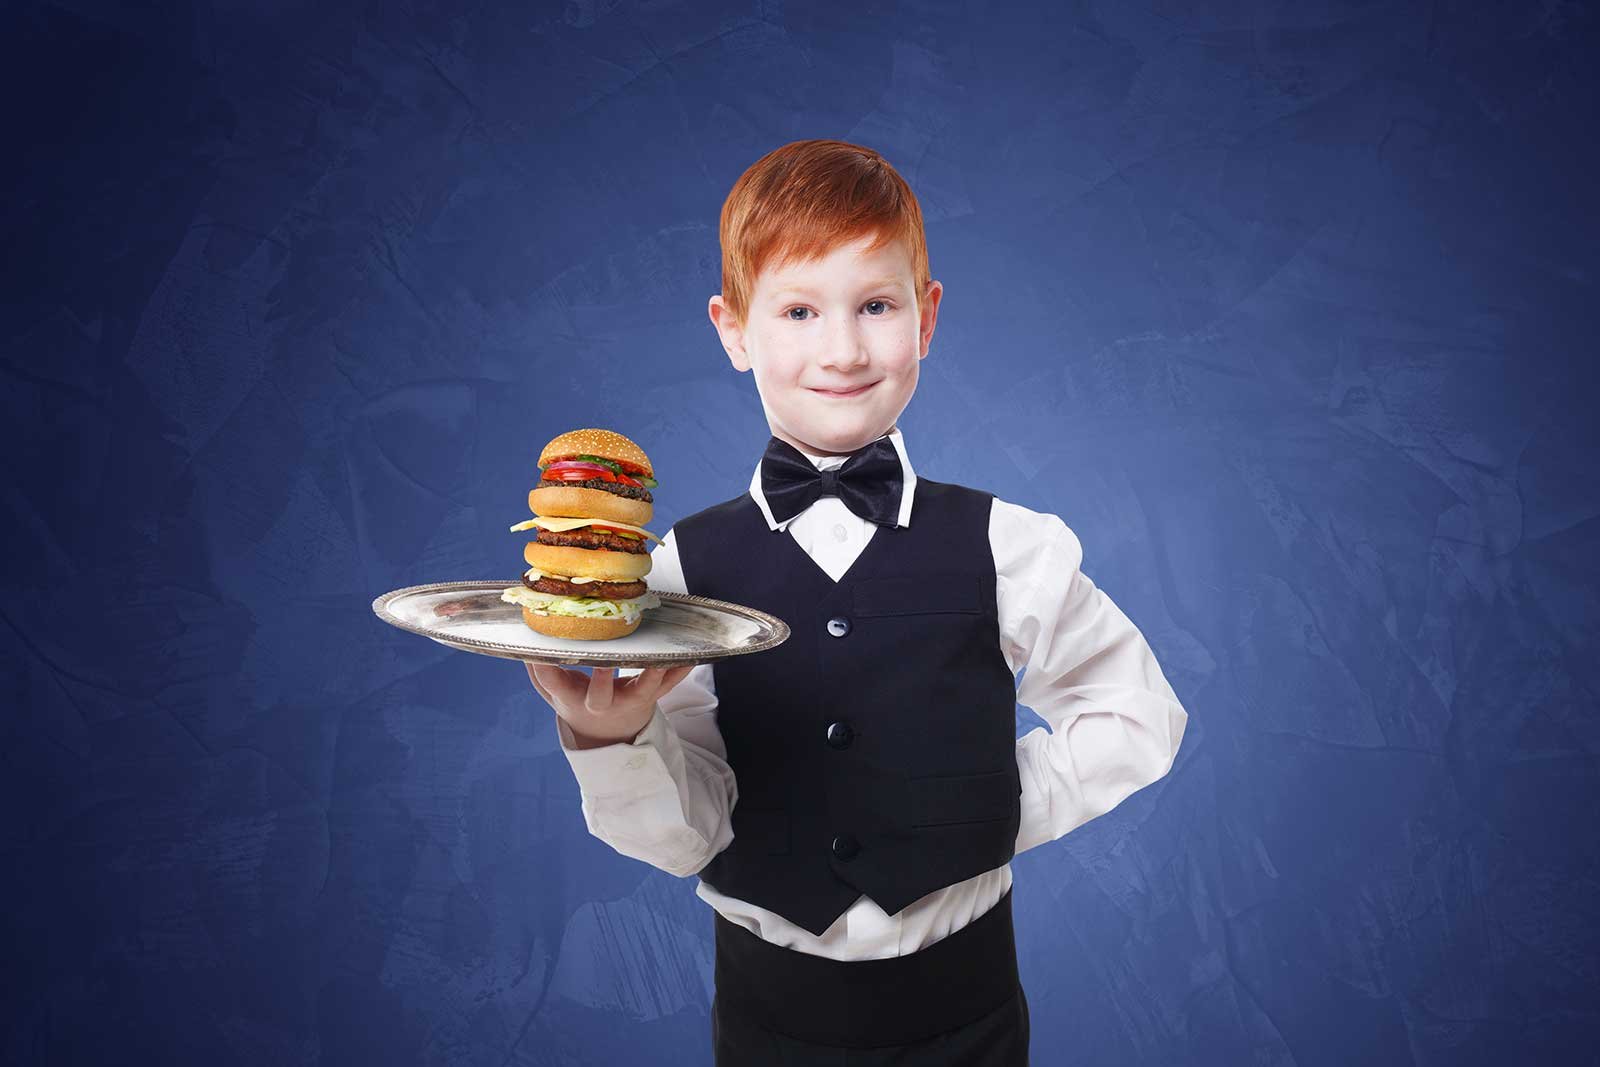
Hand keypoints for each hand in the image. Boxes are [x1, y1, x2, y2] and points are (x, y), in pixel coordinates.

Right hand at [526, 662, 696, 748]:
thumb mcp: (554, 693)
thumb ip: (540, 671)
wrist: (609, 735)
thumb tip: (524, 643)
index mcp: (574, 700)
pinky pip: (669, 685)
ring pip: (644, 689)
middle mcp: (601, 704)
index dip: (546, 671)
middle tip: (603, 662)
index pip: (555, 685)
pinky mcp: (651, 697)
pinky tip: (693, 657)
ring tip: (663, 657)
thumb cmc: (577, 702)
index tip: (538, 654)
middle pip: (600, 696)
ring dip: (654, 674)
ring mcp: (629, 701)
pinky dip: (681, 671)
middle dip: (601, 679)